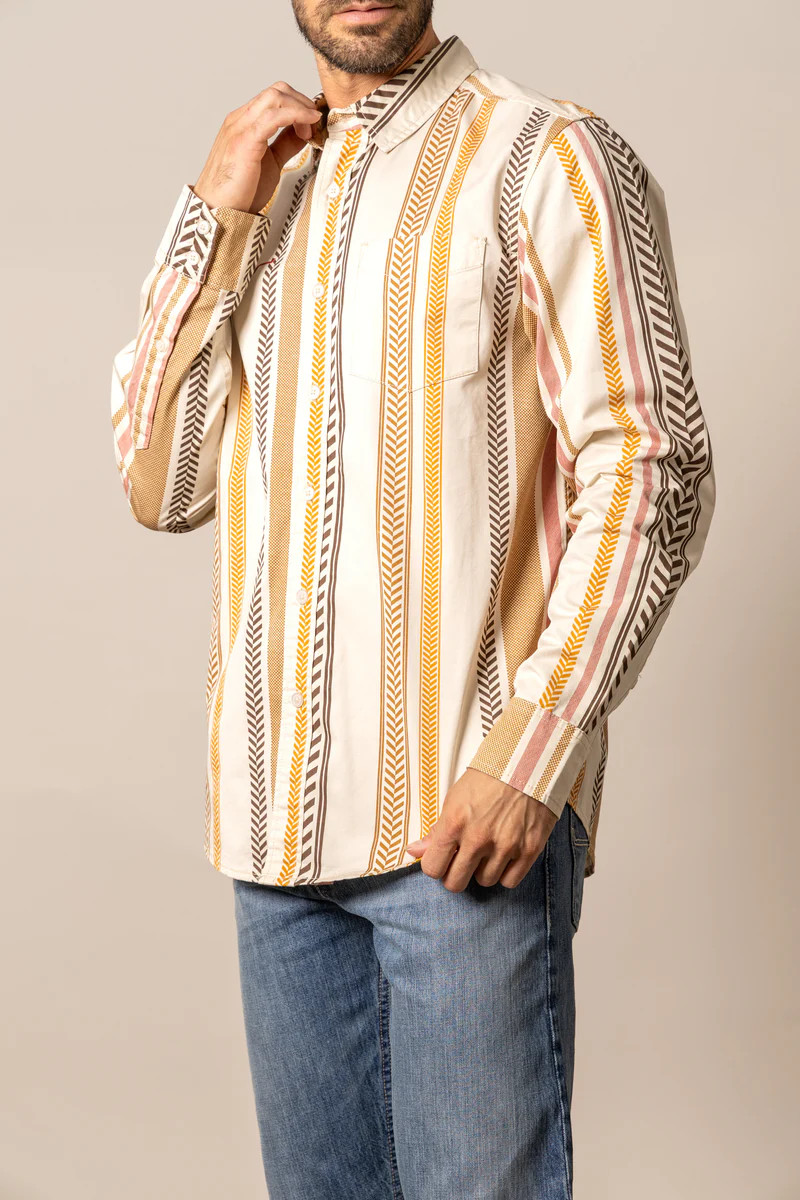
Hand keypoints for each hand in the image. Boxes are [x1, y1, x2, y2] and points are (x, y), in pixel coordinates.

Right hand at [192, 82, 322, 214]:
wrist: (218, 209)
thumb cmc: (239, 191)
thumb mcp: (271, 161)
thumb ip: (285, 144)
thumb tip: (303, 132)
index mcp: (244, 122)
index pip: (273, 97)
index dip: (297, 105)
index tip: (312, 124)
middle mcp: (241, 119)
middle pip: (276, 91)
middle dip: (302, 101)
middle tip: (315, 122)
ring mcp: (241, 127)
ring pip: (275, 97)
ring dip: (300, 107)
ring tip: (312, 125)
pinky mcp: (245, 140)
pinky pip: (274, 116)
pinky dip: (295, 115)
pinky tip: (307, 126)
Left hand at [404, 768, 557, 891]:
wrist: (527, 763)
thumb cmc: (488, 779)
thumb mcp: (455, 798)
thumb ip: (436, 830)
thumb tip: (414, 851)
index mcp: (455, 822)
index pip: (433, 867)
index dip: (436, 866)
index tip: (443, 859)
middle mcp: (478, 837)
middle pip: (455, 882)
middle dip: (455, 875)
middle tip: (462, 862)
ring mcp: (505, 845)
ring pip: (484, 881)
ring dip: (483, 870)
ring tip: (487, 850)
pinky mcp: (529, 848)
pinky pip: (509, 881)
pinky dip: (505, 873)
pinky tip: (504, 856)